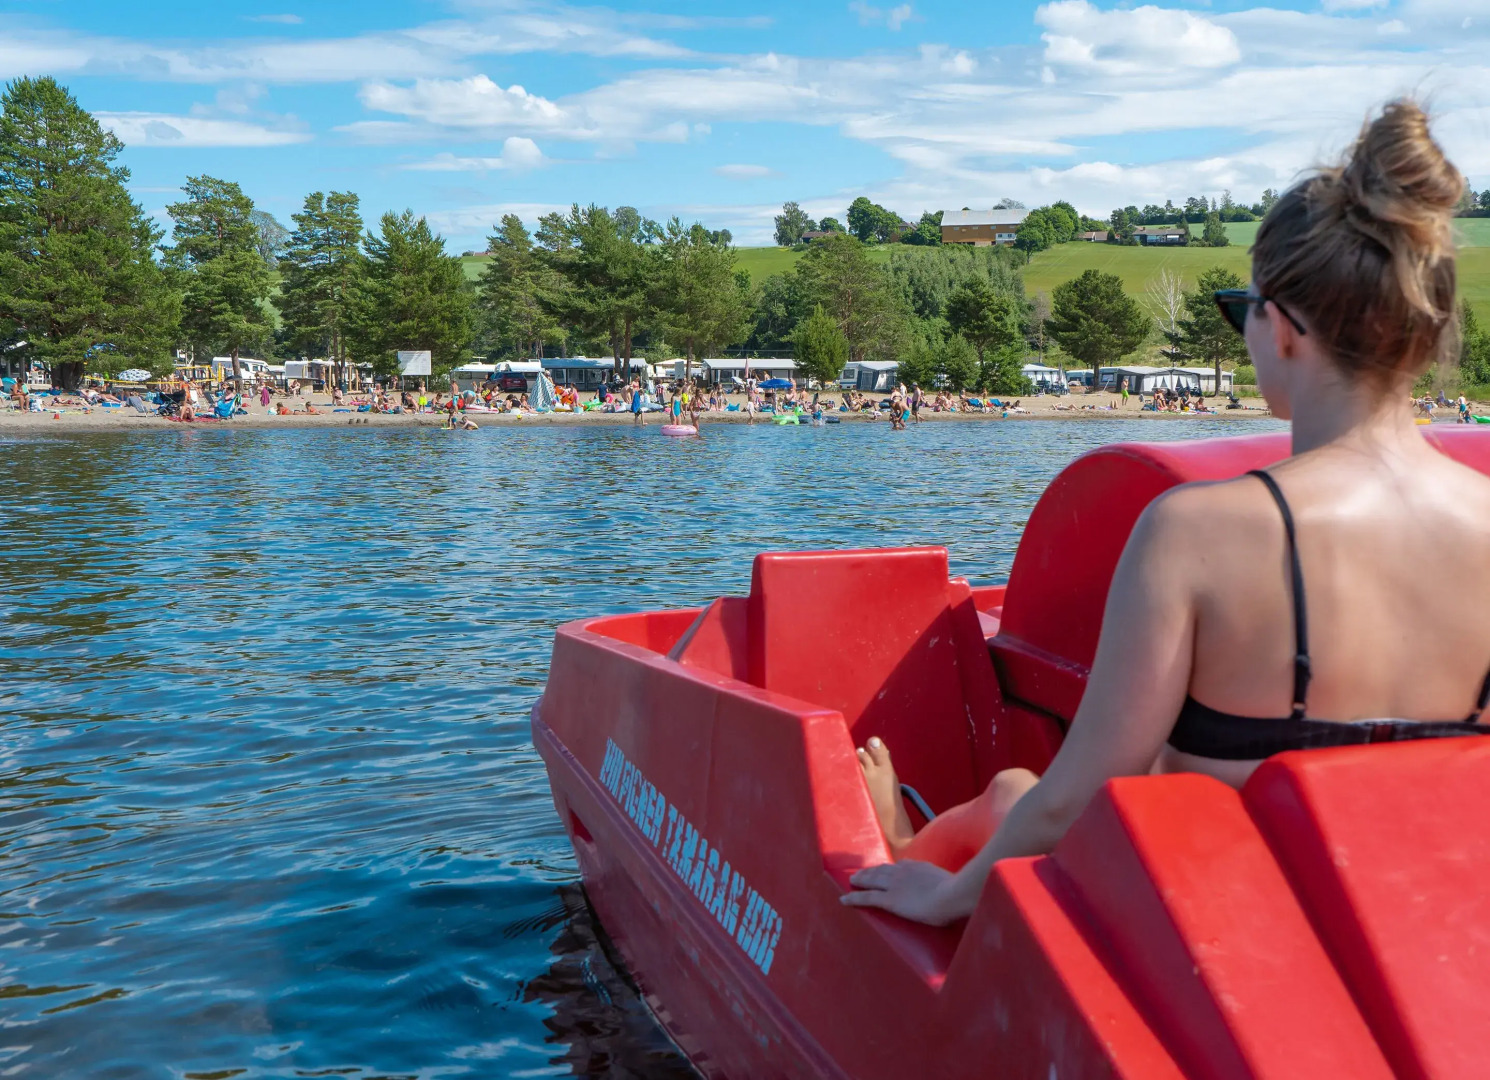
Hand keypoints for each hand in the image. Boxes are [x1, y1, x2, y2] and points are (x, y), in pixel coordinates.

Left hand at [840, 859, 962, 925]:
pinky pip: (866, 897)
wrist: (953, 895)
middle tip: (860, 874)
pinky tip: (844, 899)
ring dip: (860, 880)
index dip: (890, 869)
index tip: (885, 870)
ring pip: (871, 880)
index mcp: (919, 867)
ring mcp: (895, 885)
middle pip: (881, 870)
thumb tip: (958, 891)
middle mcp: (903, 872)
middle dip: (870, 872)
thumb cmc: (959, 893)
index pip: (900, 866)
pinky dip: (853, 897)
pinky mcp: (889, 900)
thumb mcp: (954, 884)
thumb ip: (949, 886)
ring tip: (852, 882)